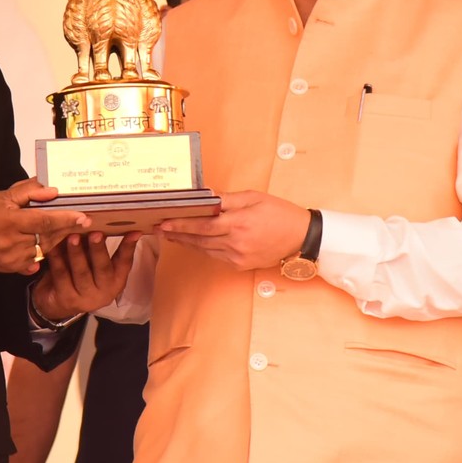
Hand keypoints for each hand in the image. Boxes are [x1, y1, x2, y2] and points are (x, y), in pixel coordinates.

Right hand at [0, 180, 90, 274]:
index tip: (83, 217)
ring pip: (43, 250)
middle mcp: (11, 243)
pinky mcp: (9, 268)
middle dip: (65, 229)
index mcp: (9, 221)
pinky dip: (41, 252)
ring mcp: (11, 258)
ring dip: (55, 240)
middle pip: (47, 236)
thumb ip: (29, 192)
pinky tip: (45, 243)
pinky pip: (34, 262)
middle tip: (81, 221)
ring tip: (64, 229)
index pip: (44, 220)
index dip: (66, 218)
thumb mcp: (3, 196)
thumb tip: (53, 190)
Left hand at [30, 231, 141, 321]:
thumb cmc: (80, 277)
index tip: (134, 232)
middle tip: (95, 233)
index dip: (129, 247)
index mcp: (116, 281)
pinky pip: (61, 276)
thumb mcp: (94, 267)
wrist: (58, 304)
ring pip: (81, 273)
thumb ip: (98, 250)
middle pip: (102, 268)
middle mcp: (104, 291)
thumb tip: (100, 222)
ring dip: (77, 253)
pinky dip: (57, 260)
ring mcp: (85, 297)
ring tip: (73, 237)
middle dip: (99, 249)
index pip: (125, 262)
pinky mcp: (66, 298)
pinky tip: (53, 247)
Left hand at [157, 191, 308, 270]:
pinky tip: (194, 242)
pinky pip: (216, 256)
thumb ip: (227, 199)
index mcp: (239, 223)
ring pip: (205, 249)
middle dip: (178, 233)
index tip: (165, 222)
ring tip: (172, 234)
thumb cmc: (279, 213)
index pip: (202, 224)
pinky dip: (203, 248)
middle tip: (160, 229)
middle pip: (199, 239)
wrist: (301, 237)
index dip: (181, 224)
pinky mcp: (241, 265)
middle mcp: (236, 242)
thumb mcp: (254, 197)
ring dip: (188, 242)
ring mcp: (238, 256)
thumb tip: (206, 197)